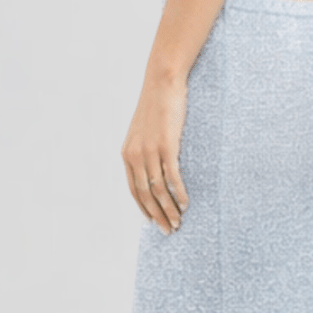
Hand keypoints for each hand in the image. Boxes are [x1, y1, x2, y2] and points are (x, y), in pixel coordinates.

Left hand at [121, 72, 189, 233]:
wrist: (162, 82)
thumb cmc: (158, 105)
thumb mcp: (145, 130)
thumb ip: (146, 149)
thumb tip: (156, 166)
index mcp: (128, 153)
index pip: (133, 189)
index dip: (144, 208)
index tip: (154, 222)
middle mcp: (135, 155)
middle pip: (145, 194)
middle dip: (157, 215)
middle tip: (169, 230)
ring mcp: (150, 151)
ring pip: (158, 189)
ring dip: (169, 209)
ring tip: (178, 222)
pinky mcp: (166, 146)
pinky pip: (171, 177)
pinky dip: (178, 193)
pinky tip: (185, 203)